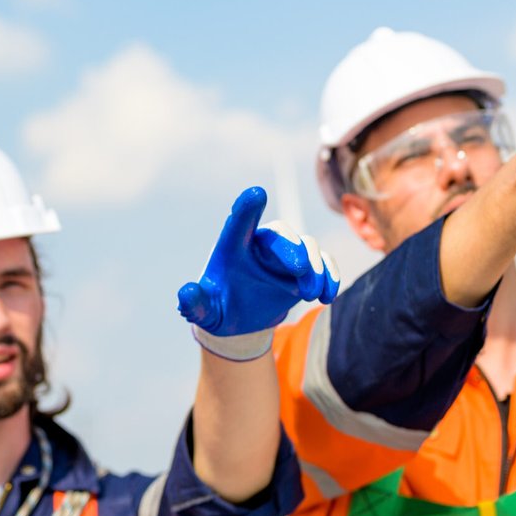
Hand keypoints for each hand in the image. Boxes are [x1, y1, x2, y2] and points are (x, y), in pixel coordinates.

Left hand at [177, 187, 339, 349]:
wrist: (240, 322)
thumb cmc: (217, 308)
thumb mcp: (204, 311)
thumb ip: (194, 304)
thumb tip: (186, 293)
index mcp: (233, 247)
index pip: (240, 222)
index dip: (247, 207)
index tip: (256, 193)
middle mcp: (260, 244)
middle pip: (281, 234)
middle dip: (293, 250)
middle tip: (301, 272)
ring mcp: (285, 254)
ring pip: (307, 245)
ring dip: (315, 266)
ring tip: (312, 294)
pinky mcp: (306, 268)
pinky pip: (324, 261)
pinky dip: (330, 274)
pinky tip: (328, 295)